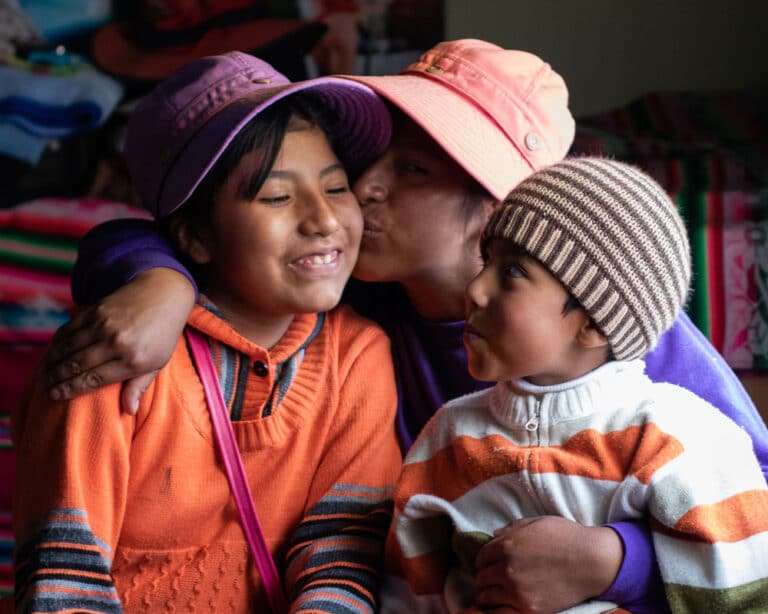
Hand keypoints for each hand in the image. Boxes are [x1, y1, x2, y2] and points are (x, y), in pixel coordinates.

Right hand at [41, 268, 194, 412]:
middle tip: (45, 387)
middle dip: (56, 378)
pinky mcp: (97, 310)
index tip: (56, 396)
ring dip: (52, 361)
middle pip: (77, 364)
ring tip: (44, 373)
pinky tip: (53, 351)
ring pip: (69, 347)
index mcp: (133, 360)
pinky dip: (58, 341)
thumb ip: (140, 386)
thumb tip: (129, 411)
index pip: (93, 379)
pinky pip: (71, 328)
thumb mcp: (158, 363)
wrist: (164, 294)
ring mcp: (105, 325)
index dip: (70, 389)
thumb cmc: (162, 334)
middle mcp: (116, 342)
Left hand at [473, 516, 622, 613]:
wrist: (593, 561)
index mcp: (507, 545)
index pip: (481, 556)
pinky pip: (499, 613)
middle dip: (484, 577)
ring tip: (493, 595)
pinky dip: (495, 610)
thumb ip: (512, 529)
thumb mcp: (537, 523)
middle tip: (490, 580)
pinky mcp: (529, 609)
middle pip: (481, 578)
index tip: (488, 564)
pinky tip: (499, 607)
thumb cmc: (567, 537)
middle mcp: (507, 568)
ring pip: (486, 597)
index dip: (484, 560)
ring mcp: (516, 591)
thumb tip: (494, 536)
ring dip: (487, 595)